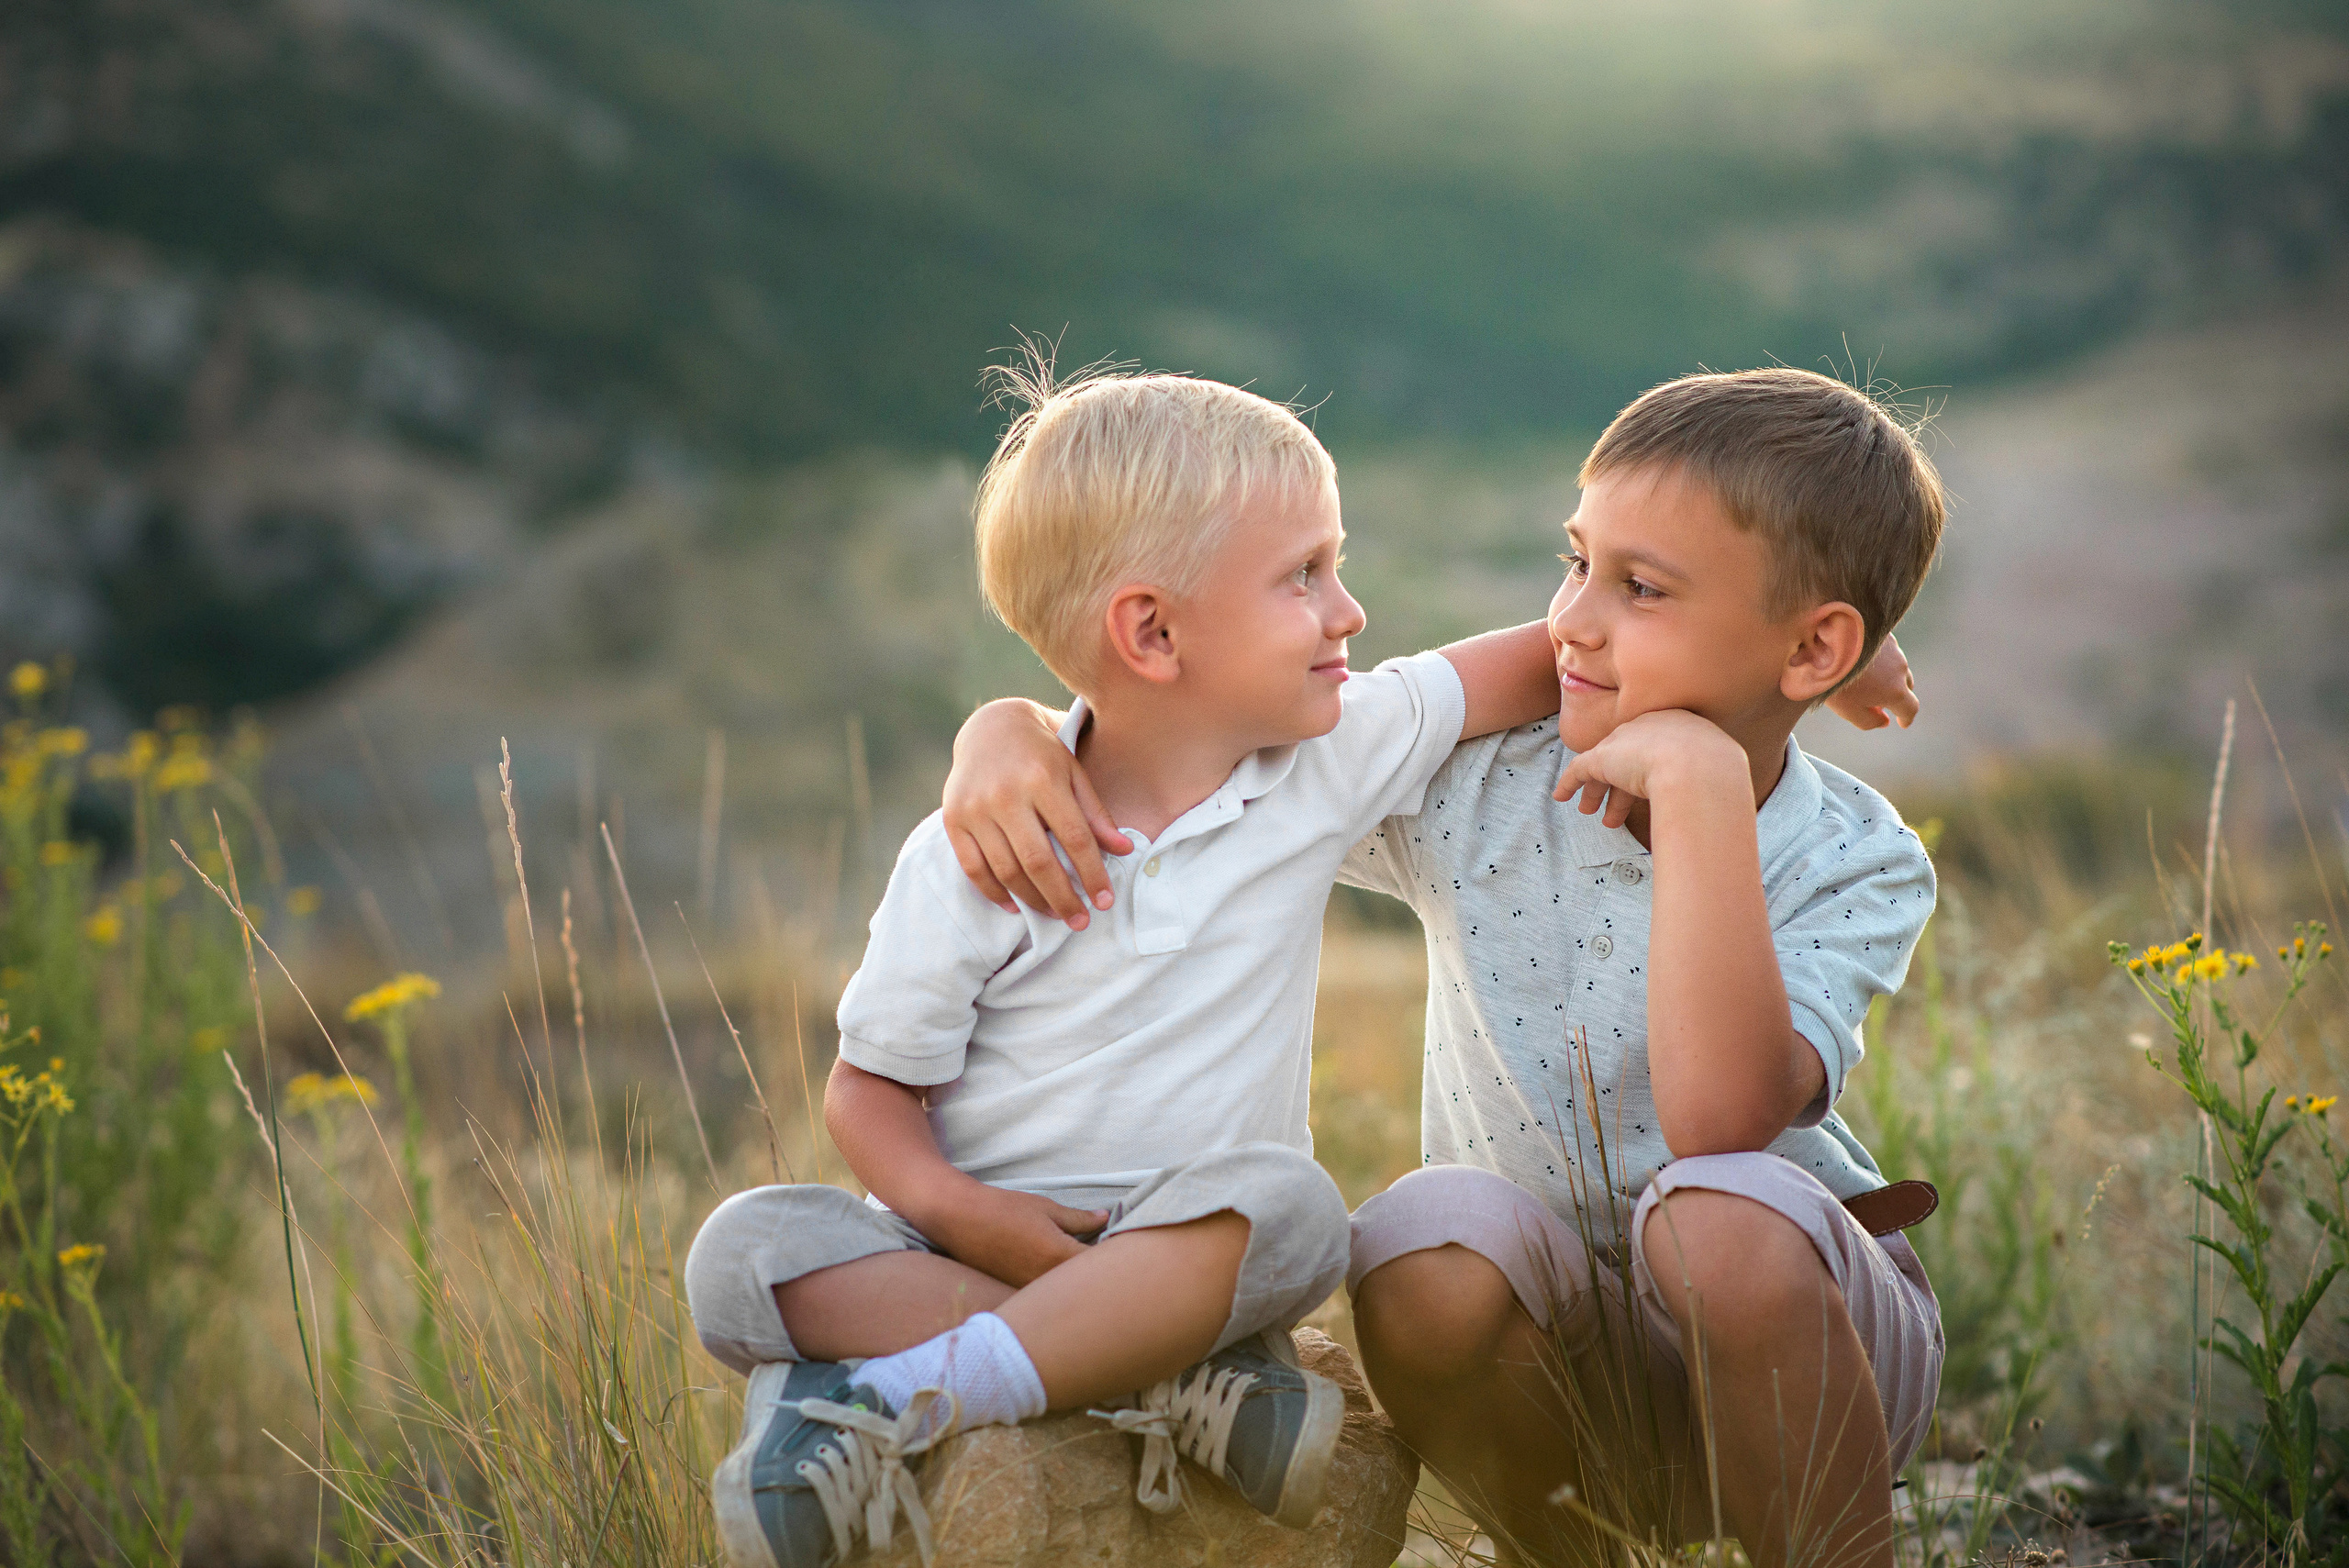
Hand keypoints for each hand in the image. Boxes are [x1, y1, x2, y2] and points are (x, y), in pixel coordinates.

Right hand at [920, 1183, 1108, 1287]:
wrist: (958, 1219)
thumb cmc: (1003, 1209)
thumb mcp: (1046, 1209)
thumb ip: (1079, 1219)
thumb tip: (1105, 1218)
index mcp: (1059, 1256)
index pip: (1100, 1267)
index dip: (1115, 1258)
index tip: (1123, 1247)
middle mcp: (1046, 1281)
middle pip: (1087, 1287)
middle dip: (1099, 1275)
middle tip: (1108, 1257)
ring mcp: (1030, 1291)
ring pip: (1066, 1294)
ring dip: (1078, 1283)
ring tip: (1084, 1266)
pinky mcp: (1017, 1294)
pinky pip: (1046, 1296)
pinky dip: (1058, 1288)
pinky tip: (1059, 1275)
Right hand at [943, 700, 1132, 927]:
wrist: (991, 727)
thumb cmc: (1042, 754)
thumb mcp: (1074, 773)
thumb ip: (1095, 813)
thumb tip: (1124, 851)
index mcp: (1042, 778)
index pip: (1074, 838)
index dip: (1092, 874)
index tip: (1105, 901)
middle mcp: (1005, 794)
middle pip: (1039, 861)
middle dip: (1063, 898)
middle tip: (1081, 922)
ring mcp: (975, 808)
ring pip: (1006, 870)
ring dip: (1033, 900)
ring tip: (1054, 914)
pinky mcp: (953, 819)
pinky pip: (974, 868)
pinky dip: (995, 893)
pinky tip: (1017, 905)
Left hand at [1552, 709, 1745, 827]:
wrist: (1699, 766)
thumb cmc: (1717, 771)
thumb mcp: (1719, 768)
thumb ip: (1712, 779)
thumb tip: (1719, 804)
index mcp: (1679, 726)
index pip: (1655, 750)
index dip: (1646, 773)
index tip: (1644, 792)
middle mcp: (1649, 727)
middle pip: (1628, 757)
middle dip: (1619, 786)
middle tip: (1615, 811)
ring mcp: (1625, 741)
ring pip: (1604, 767)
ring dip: (1596, 792)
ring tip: (1591, 813)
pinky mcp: (1603, 758)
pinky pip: (1580, 770)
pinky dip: (1569, 784)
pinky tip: (1561, 796)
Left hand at [1825, 634, 1916, 730]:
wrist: (1823, 642)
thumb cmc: (1835, 681)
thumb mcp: (1849, 710)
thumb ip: (1870, 721)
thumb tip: (1884, 721)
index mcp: (1896, 691)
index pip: (1910, 708)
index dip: (1906, 717)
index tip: (1902, 723)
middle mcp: (1900, 668)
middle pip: (1906, 686)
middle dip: (1896, 696)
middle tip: (1879, 703)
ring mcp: (1893, 649)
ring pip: (1896, 667)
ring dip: (1888, 676)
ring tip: (1866, 680)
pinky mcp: (1883, 633)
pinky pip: (1887, 651)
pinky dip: (1880, 659)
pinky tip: (1861, 659)